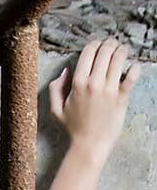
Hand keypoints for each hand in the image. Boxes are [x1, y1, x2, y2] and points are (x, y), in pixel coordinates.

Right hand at [49, 37, 141, 168]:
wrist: (90, 145)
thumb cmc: (74, 128)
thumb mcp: (56, 109)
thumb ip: (55, 88)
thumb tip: (66, 71)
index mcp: (78, 82)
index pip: (89, 50)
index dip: (95, 44)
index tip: (99, 47)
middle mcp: (94, 82)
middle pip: (106, 49)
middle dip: (110, 44)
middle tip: (113, 47)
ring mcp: (109, 89)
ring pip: (120, 56)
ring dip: (122, 51)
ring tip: (122, 53)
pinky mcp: (122, 96)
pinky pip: (133, 74)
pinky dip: (134, 67)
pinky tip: (132, 69)